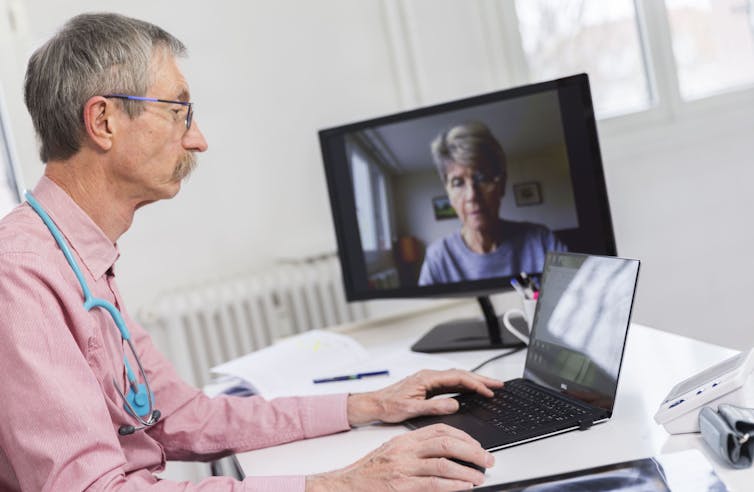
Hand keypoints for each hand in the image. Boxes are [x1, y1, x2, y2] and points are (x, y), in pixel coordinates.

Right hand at [305, 423, 493, 491]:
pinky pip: (433, 484)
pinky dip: (453, 485)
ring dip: (467, 471)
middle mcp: (405, 450)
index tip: (477, 445)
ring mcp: (403, 467)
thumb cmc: (369, 472)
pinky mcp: (401, 485)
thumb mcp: (392, 452)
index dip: (463, 436)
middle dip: (472, 451)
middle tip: (487, 460)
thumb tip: (444, 453)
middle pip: (446, 443)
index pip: (440, 429)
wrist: (345, 485)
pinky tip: (465, 487)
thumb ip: (416, 450)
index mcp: (404, 439)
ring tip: (480, 477)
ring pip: (443, 463)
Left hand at [347, 368, 502, 424]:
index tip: (489, 391)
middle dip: (481, 379)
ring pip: (456, 378)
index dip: (475, 383)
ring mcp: (428, 380)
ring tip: (490, 387)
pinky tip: (471, 391)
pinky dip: (464, 386)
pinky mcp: (427, 386)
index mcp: (426, 378)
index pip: (457, 378)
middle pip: (460, 375)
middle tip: (498, 385)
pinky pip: (450, 384)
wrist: (374, 404)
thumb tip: (454, 404)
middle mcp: (428, 376)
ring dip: (474, 382)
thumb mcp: (411, 409)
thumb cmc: (388, 406)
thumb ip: (433, 406)